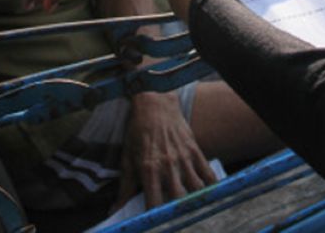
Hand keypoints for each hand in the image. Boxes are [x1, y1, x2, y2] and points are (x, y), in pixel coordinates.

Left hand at [112, 91, 215, 211]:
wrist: (154, 103)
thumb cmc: (137, 131)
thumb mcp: (126, 158)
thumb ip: (124, 187)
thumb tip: (114, 210)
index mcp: (148, 169)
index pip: (154, 203)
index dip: (154, 217)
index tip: (153, 222)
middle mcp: (168, 165)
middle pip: (178, 199)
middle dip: (176, 211)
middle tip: (173, 215)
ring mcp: (184, 157)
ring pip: (196, 188)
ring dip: (193, 200)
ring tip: (188, 205)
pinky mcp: (194, 150)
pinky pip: (208, 172)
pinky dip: (210, 185)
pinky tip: (206, 192)